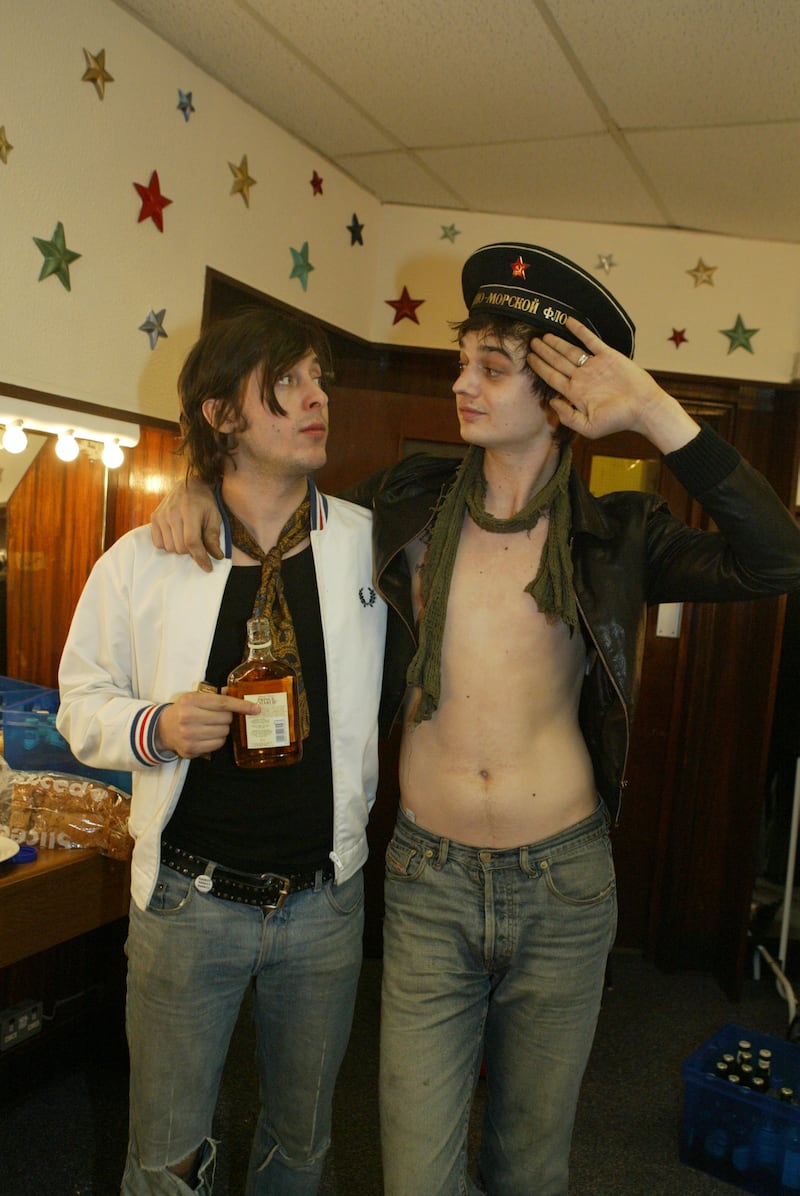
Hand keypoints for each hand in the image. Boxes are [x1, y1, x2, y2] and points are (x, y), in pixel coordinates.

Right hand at [150, 477, 222, 571]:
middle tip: (198, 542)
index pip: (192, 542)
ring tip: (187, 537)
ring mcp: (161, 516)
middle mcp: (172, 513)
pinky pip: (158, 543)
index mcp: (189, 511)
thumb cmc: (205, 502)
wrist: (189, 485)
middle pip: (180, 548)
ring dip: (180, 548)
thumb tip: (216, 557)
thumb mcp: (214, 517)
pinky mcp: (154, 518)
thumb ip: (213, 537)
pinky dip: (168, 544)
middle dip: (192, 551)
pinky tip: (176, 535)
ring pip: (169, 548)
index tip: (208, 568)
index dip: (200, 558)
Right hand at [155, 691, 258, 757]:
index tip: (256, 708)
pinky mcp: (190, 749)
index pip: (223, 703)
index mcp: (191, 701)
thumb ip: (215, 695)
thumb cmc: (183, 711)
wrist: (162, 729)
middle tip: (221, 718)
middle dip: (228, 718)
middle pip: (225, 719)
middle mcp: (189, 717)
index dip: (241, 705)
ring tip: (213, 726)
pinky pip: (217, 744)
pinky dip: (218, 740)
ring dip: (224, 730)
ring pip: (223, 733)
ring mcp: (189, 734)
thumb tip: (234, 690)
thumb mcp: (194, 698)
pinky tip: (209, 736)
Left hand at [528, 317, 698, 452]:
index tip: (528, 359)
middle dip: (543, 352)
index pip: (552, 377)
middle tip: (530, 342)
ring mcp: (594, 365)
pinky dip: (579, 330)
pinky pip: (590, 340)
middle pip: (557, 362)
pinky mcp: (607, 355)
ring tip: (542, 335)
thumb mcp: (589, 427)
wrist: (644, 408)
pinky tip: (567, 321)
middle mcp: (582, 378)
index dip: (539, 368)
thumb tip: (552, 402)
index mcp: (576, 393)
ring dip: (556, 342)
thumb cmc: (619, 420)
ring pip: (570, 351)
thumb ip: (568, 417)